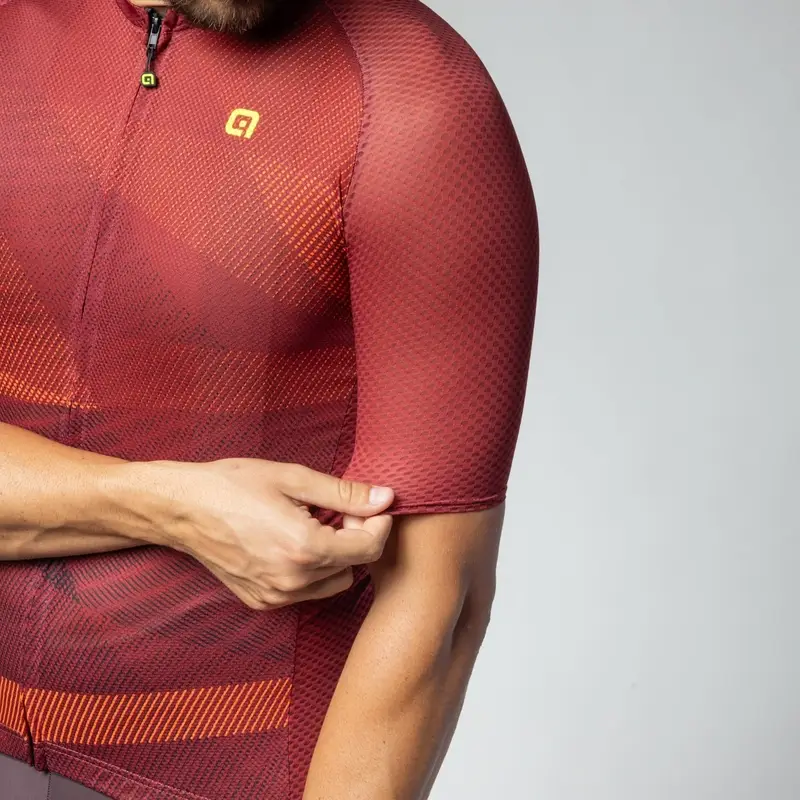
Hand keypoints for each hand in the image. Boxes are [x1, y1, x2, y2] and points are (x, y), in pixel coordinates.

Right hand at [136, 458, 394, 609]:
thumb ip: (345, 493)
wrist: (181, 508)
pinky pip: (307, 591)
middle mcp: (293, 581)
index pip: (369, 548)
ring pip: (335, 582)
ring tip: (314, 526)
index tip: (370, 506)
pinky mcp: (262, 602)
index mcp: (304, 548)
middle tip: (336, 511)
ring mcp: (276, 596)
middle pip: (355, 565)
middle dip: (356, 537)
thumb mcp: (293, 478)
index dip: (378, 524)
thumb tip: (387, 497)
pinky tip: (292, 543)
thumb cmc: (233, 485)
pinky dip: (312, 570)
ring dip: (336, 557)